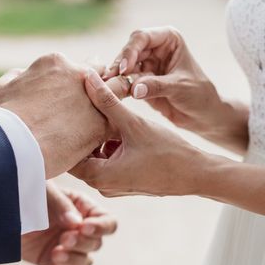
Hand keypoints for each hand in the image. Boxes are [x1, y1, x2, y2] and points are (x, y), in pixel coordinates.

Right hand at [0, 54, 132, 177]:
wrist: (14, 144)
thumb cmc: (2, 118)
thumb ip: (15, 78)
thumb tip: (22, 77)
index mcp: (54, 63)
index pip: (74, 66)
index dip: (76, 80)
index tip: (72, 94)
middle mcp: (77, 74)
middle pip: (99, 75)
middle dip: (99, 86)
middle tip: (94, 104)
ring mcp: (93, 98)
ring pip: (116, 93)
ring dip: (113, 102)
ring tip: (110, 117)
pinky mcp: (102, 124)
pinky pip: (116, 122)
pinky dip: (112, 130)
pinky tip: (107, 140)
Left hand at [22, 182, 116, 264]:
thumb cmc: (24, 192)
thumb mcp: (44, 191)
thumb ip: (62, 205)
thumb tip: (77, 223)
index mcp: (82, 207)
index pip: (107, 222)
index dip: (101, 227)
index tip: (84, 227)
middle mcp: (79, 228)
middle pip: (97, 243)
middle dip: (83, 242)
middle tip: (64, 238)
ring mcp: (67, 247)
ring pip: (86, 261)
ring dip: (75, 258)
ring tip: (57, 252)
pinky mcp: (53, 262)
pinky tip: (54, 259)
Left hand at [71, 70, 231, 196]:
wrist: (196, 174)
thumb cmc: (167, 152)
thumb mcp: (133, 123)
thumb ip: (107, 101)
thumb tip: (87, 78)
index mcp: (98, 176)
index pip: (68, 150)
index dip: (68, 127)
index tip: (69, 106)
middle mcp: (101, 186)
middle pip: (81, 152)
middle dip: (84, 129)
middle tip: (84, 104)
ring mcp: (113, 186)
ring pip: (96, 155)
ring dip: (99, 136)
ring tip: (104, 113)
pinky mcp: (124, 182)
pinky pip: (109, 160)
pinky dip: (111, 144)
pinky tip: (120, 127)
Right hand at [103, 27, 247, 153]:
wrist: (203, 116)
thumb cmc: (199, 95)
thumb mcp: (180, 88)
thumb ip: (157, 86)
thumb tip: (134, 88)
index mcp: (168, 39)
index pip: (142, 37)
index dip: (130, 51)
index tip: (125, 69)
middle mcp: (154, 48)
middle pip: (128, 50)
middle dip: (119, 64)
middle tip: (110, 78)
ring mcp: (146, 64)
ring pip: (123, 66)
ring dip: (115, 76)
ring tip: (108, 86)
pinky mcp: (140, 80)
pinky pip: (124, 81)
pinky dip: (117, 86)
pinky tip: (111, 92)